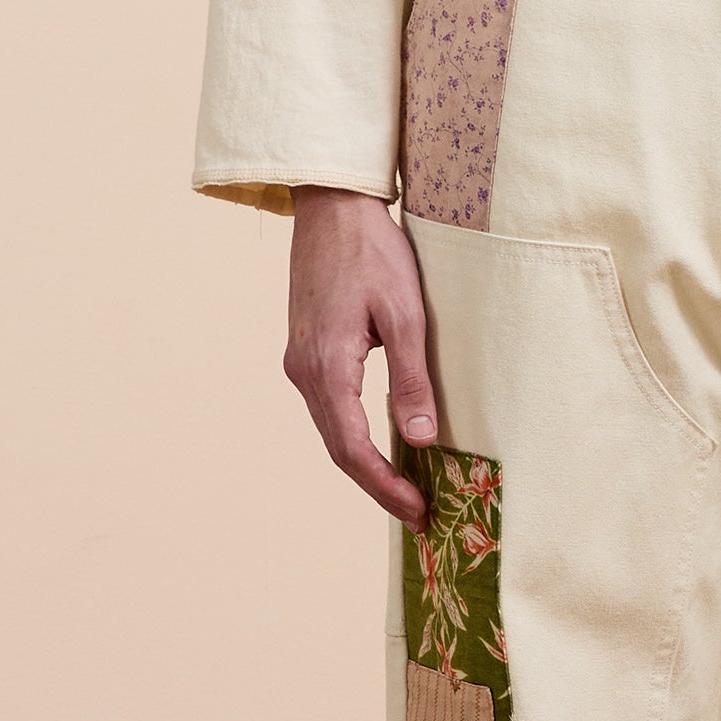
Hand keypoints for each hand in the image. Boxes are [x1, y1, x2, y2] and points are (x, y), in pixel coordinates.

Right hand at [283, 186, 436, 522]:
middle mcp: (303, 372)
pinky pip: (330, 408)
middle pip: (339, 449)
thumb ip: (410, 380)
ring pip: (333, 430)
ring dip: (366, 464)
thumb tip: (421, 440)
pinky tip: (383, 443)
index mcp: (326, 368)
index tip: (418, 511)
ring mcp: (300, 362)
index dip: (385, 487)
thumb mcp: (405, 314)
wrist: (332, 207)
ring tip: (406, 487)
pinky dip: (355, 434)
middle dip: (379, 485)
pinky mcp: (307, 351)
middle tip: (418, 512)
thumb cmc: (373, 252)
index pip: (353, 450)